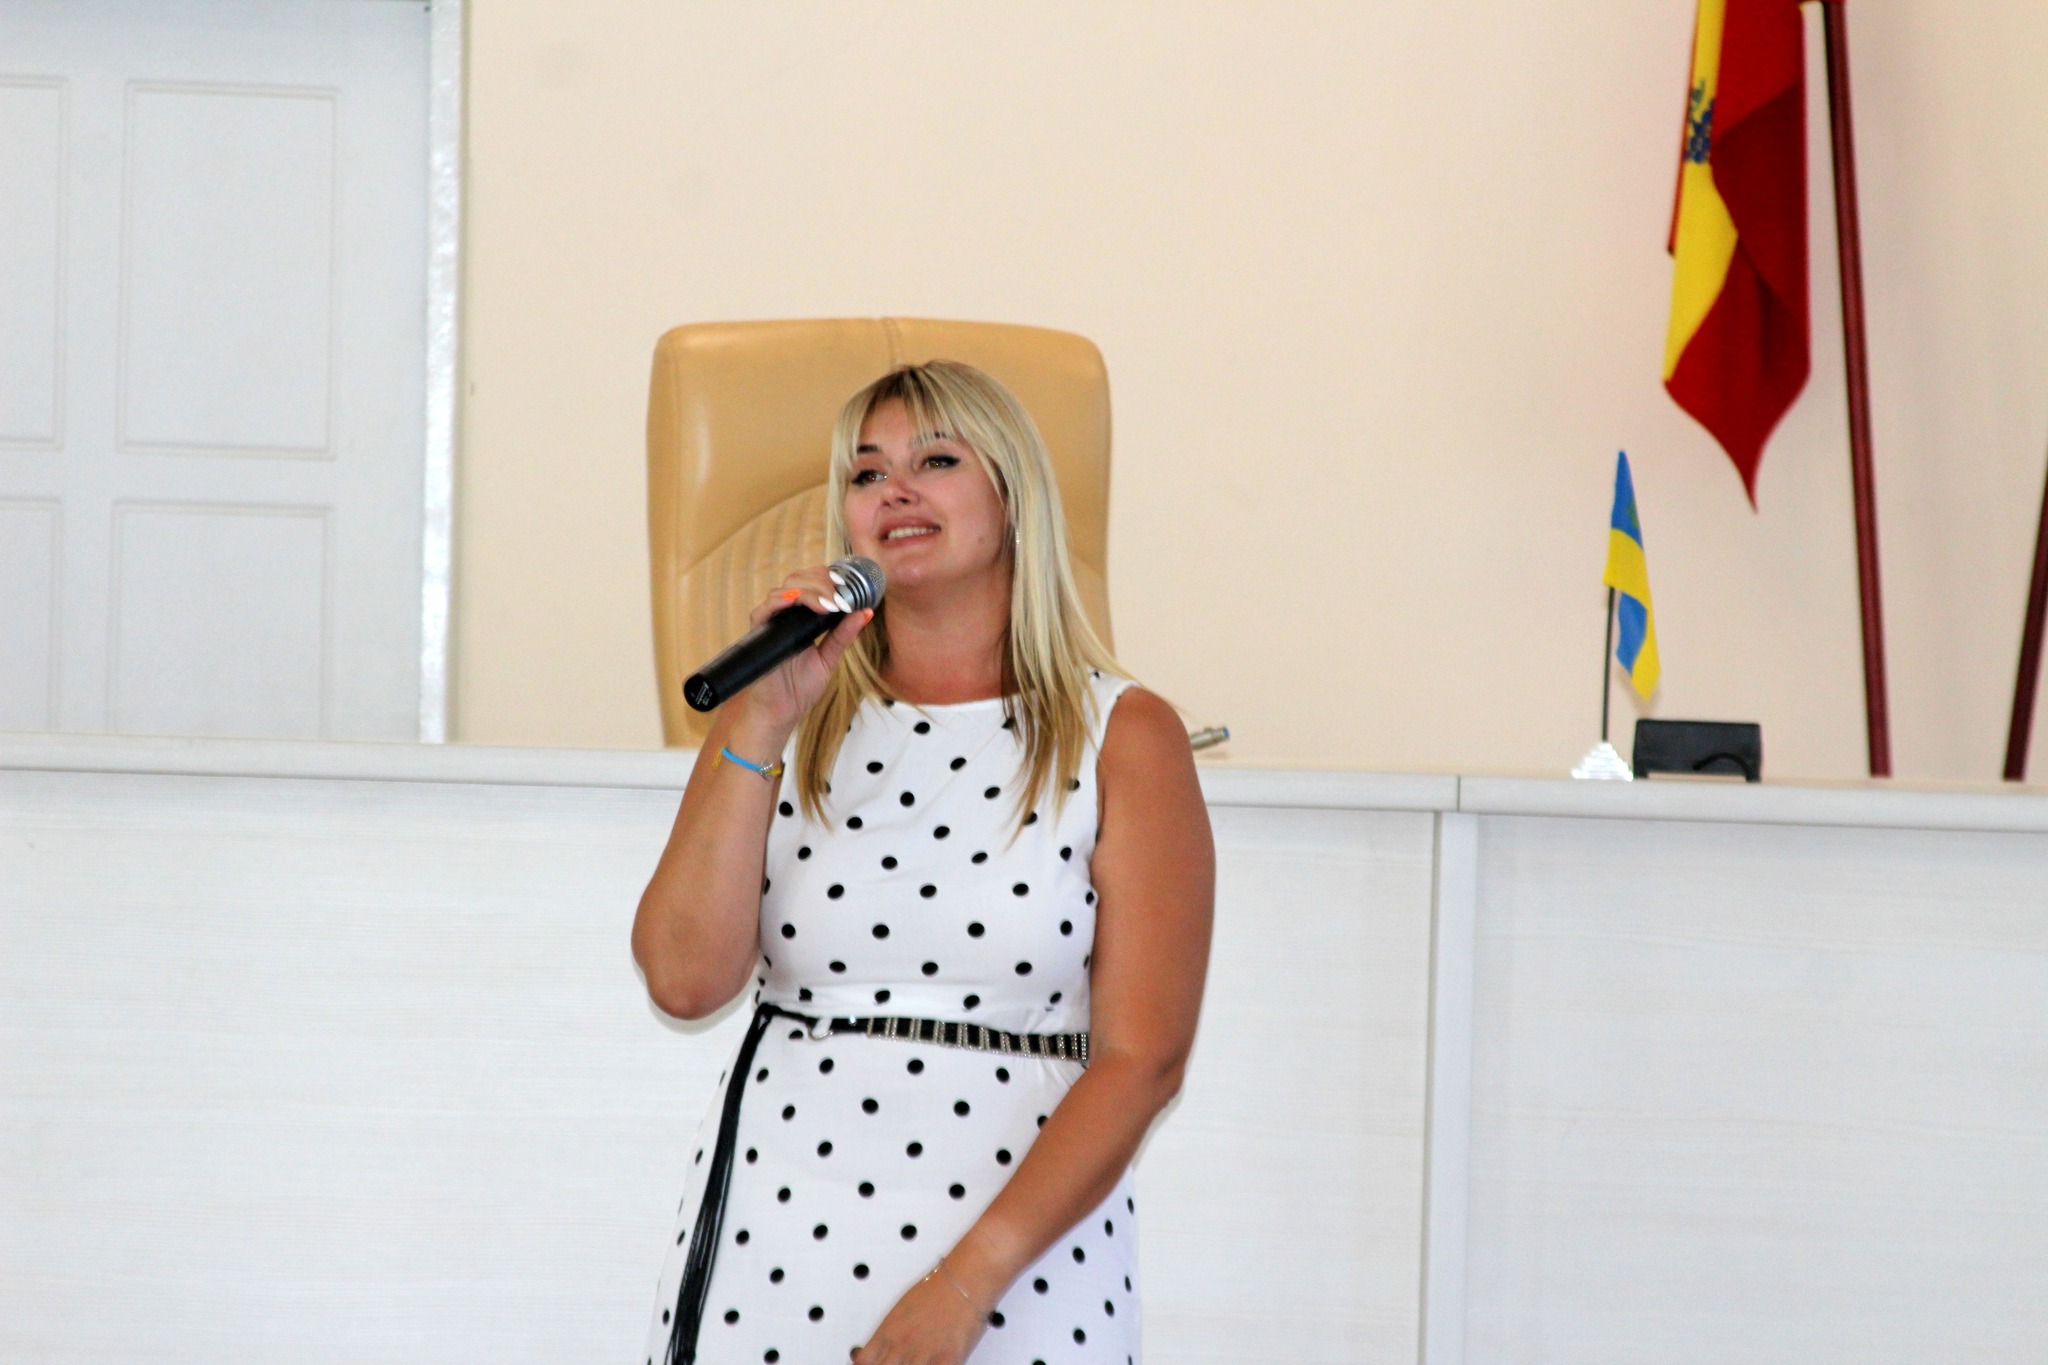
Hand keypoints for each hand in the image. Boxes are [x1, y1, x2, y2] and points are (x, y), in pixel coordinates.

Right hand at [726, 565, 872, 741]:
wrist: (780, 713)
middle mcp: (785, 615)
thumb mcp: (829, 658)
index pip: (812, 583)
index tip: (849, 586)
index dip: (829, 578)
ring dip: (809, 590)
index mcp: (801, 618)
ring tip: (829, 603)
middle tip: (841, 595)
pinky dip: (780, 600)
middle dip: (823, 581)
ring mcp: (771, 622)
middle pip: (799, 579)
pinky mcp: (758, 633)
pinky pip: (764, 609)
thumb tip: (865, 612)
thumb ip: (843, 635)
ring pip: (785, 588)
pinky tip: (796, 600)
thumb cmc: (799, 688)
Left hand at [850, 1264, 990, 1364]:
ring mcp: (924, 1354)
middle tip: (900, 1362)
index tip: (877, 1364)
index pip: (864, 1361)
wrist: (965, 1279)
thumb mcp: (902, 1308)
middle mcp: (903, 1344)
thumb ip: (890, 1332)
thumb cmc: (937, 1288)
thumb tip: (884, 1348)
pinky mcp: (948, 1359)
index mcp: (888, 1331)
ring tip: (920, 1361)